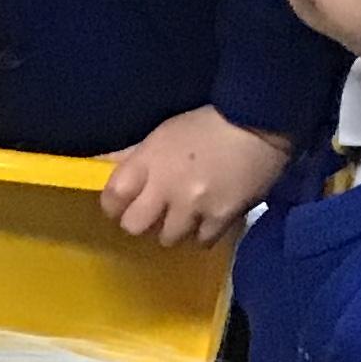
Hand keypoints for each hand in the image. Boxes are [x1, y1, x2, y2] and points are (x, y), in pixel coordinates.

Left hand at [101, 105, 290, 245]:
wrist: (263, 120)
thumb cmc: (210, 122)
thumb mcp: (164, 132)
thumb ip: (133, 155)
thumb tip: (97, 164)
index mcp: (148, 161)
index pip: (112, 198)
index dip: (115, 206)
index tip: (124, 205)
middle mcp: (165, 187)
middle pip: (134, 226)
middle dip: (142, 222)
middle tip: (156, 212)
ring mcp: (193, 205)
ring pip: (168, 238)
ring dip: (175, 229)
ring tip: (188, 214)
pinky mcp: (221, 216)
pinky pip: (202, 240)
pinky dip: (204, 233)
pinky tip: (210, 218)